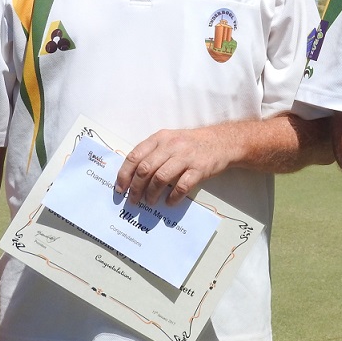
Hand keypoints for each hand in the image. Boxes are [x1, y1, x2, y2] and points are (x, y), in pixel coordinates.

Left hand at [115, 127, 230, 205]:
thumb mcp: (169, 140)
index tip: (120, 189)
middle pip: (145, 169)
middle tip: (133, 201)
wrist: (221, 141)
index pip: (135, 156)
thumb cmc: (191, 144)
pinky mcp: (199, 168)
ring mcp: (186, 157)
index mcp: (160, 138)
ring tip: (150, 202)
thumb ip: (152, 153)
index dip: (124, 174)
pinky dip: (173, 197)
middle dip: (136, 188)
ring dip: (152, 194)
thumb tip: (132, 176)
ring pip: (160, 178)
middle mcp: (171, 145)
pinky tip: (169, 202)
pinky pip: (182, 186)